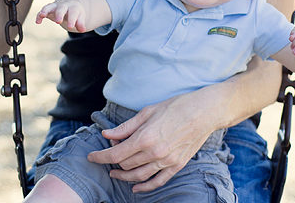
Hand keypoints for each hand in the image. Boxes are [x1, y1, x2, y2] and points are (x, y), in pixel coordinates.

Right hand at [35, 0, 89, 31]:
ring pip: (49, 6)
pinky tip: (38, 22)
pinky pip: (42, 11)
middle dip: (59, 14)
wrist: (71, 1)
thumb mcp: (80, 16)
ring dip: (45, 10)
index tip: (71, 26)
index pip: (73, 12)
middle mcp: (63, 5)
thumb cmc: (76, 12)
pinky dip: (39, 15)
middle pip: (61, 8)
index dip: (72, 19)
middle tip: (58, 21)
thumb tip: (83, 29)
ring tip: (42, 15)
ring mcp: (55, 6)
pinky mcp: (48, 9)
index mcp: (73, 7)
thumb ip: (81, 23)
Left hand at [86, 92, 215, 192]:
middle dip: (113, 161)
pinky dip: (145, 187)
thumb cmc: (176, 107)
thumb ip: (126, 127)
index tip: (91, 157)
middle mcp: (154, 153)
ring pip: (138, 176)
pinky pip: (157, 182)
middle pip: (125, 165)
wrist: (204, 112)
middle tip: (111, 151)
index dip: (100, 157)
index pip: (115, 154)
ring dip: (124, 176)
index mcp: (145, 137)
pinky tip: (136, 187)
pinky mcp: (177, 166)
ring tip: (115, 173)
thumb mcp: (147, 112)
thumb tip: (107, 134)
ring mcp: (166, 161)